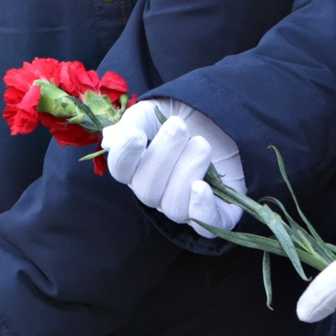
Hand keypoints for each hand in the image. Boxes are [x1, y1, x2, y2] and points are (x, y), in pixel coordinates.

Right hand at [102, 98, 244, 233]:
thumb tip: (110, 140)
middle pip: (147, 191)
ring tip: (202, 145)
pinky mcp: (218, 212)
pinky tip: (202, 186)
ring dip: (186, 173)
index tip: (136, 135)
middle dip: (164, 156)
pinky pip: (205, 225)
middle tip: (180, 127)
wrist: (224, 120)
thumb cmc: (185, 116)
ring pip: (174, 208)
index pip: (120, 171)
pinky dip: (202, 209)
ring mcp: (186, 205)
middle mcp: (158, 192)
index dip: (124, 156)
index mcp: (138, 167)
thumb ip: (132, 122)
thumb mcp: (155, 110)